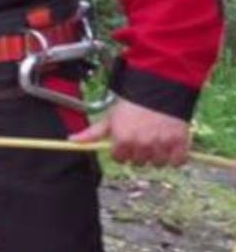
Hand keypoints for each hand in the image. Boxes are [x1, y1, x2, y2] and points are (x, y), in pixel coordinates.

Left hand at [70, 96, 190, 165]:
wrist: (161, 88)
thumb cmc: (133, 103)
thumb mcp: (110, 117)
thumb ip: (92, 133)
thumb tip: (72, 141)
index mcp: (123, 139)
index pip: (120, 159)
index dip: (121, 151)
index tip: (126, 141)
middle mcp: (142, 144)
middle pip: (139, 163)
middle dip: (139, 153)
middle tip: (142, 138)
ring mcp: (162, 144)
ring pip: (157, 163)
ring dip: (157, 155)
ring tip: (157, 139)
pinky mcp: (180, 143)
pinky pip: (177, 162)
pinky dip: (175, 157)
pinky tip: (171, 146)